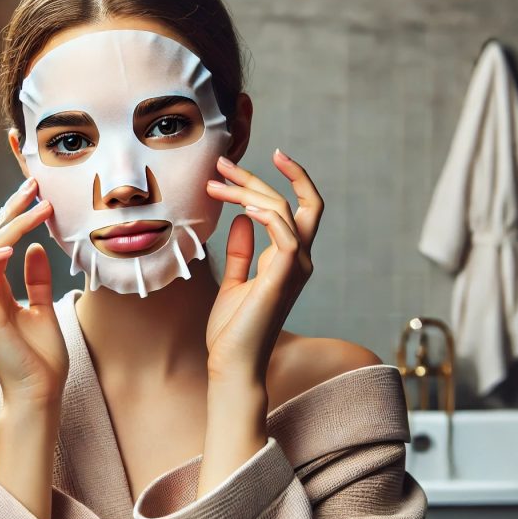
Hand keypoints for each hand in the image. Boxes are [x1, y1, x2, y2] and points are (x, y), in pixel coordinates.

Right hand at [0, 178, 68, 404]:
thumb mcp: (43, 310)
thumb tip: (34, 248)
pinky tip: (11, 249)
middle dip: (11, 208)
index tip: (36, 193)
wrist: (40, 393)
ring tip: (34, 205)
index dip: (13, 214)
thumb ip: (36, 280)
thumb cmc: (41, 359)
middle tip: (35, 186)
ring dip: (6, 224)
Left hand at [203, 149, 323, 382]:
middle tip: (220, 164)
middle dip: (256, 177)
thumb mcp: (233, 282)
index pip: (302, 207)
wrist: (231, 364)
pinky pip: (286, 233)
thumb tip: (242, 219)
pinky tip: (241, 208)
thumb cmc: (232, 331)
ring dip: (247, 191)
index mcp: (289, 259)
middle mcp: (299, 260)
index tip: (271, 154)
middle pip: (293, 201)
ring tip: (215, 184)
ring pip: (284, 210)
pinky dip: (267, 214)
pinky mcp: (283, 278)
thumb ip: (241, 251)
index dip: (294, 178)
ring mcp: (295, 268)